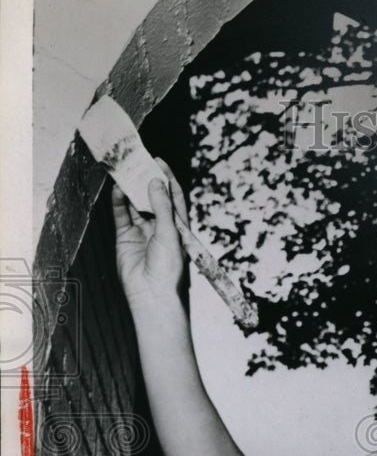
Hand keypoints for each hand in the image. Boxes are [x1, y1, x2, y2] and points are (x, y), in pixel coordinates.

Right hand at [112, 159, 188, 311]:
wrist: (152, 294)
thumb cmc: (169, 269)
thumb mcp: (171, 234)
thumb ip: (162, 207)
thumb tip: (156, 182)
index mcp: (178, 226)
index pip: (174, 197)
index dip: (167, 179)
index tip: (158, 162)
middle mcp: (160, 227)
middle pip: (153, 197)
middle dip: (146, 180)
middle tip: (138, 161)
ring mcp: (143, 232)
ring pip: (136, 204)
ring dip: (131, 188)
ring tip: (125, 170)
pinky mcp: (126, 238)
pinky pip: (122, 215)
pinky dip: (119, 202)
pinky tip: (118, 189)